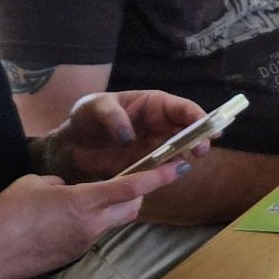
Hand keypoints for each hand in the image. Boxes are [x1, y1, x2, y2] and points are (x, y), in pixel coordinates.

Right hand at [0, 161, 184, 278]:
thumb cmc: (7, 215)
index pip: (131, 187)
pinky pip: (93, 233)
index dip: (158, 177)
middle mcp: (92, 225)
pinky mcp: (74, 255)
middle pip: (131, 207)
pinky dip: (91, 222)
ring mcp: (85, 243)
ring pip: (113, 222)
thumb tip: (69, 189)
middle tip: (129, 179)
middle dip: (137, 193)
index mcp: (84, 202)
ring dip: (112, 208)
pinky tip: (63, 219)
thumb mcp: (35, 183)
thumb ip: (60, 183)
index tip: (178, 166)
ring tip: (86, 198)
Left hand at [40, 90, 209, 183]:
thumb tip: (129, 135)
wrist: (71, 146)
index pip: (182, 108)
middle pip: (188, 130)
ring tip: (187, 162)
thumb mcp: (94, 108)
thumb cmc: (86, 118)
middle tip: (201, 149)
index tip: (208, 126)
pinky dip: (170, 172)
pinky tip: (172, 174)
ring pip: (180, 150)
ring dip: (187, 156)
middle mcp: (160, 125)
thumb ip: (111, 117)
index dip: (198, 116)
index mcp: (153, 104)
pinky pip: (164, 169)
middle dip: (199, 138)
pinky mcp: (147, 166)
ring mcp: (155, 147)